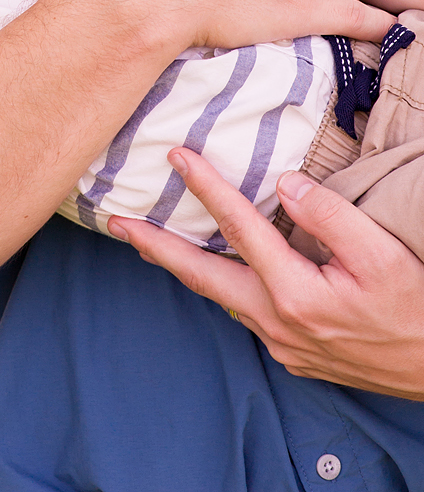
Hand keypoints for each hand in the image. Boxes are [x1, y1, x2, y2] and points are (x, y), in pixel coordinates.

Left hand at [108, 148, 423, 398]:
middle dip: (155, 246)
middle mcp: (278, 324)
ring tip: (148, 241)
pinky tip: (214, 268)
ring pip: (221, 296)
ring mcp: (283, 344)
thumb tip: (282, 185)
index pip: (240, 228)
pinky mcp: (293, 354)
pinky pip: (244, 312)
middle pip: (203, 276)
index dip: (206, 187)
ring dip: (183, 266)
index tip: (178, 156)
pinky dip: (220, 285)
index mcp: (296, 294)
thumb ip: (329, 214)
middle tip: (116, 222)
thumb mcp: (381, 253)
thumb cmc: (416, 307)